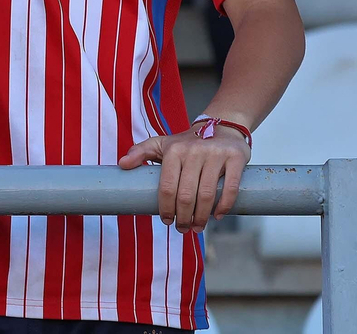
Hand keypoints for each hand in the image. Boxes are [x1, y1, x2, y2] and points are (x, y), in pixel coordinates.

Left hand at [119, 123, 250, 232]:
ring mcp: (216, 154)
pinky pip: (230, 188)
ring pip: (207, 195)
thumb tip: (121, 164)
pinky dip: (223, 206)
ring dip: (201, 217)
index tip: (167, 221)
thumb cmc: (187, 142)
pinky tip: (217, 216)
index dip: (166, 208)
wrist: (221, 127)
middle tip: (183, 229)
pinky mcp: (235, 158)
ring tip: (197, 227)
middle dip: (183, 217)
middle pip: (186, 195)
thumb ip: (141, 152)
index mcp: (174, 150)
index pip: (167, 187)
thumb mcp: (162, 143)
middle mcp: (194, 151)